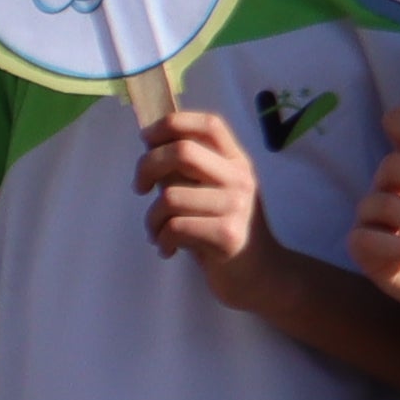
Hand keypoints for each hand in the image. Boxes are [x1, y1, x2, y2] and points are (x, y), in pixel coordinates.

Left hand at [141, 106, 272, 296]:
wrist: (260, 274)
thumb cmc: (221, 230)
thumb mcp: (208, 193)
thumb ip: (187, 171)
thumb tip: (149, 146)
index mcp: (235, 162)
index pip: (208, 124)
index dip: (171, 124)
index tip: (145, 140)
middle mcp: (239, 178)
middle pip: (182, 152)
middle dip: (147, 167)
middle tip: (140, 188)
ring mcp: (236, 206)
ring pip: (170, 197)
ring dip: (151, 219)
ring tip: (159, 232)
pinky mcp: (228, 235)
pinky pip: (175, 227)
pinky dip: (161, 239)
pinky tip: (169, 248)